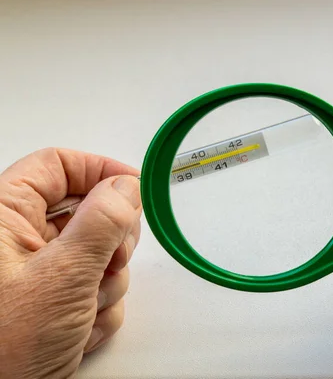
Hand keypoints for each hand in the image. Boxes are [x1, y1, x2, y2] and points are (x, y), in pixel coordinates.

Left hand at [0, 148, 140, 377]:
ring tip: (84, 309)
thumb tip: (126, 187)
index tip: (136, 186)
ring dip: (106, 283)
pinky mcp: (56, 299)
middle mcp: (19, 240)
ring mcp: (40, 272)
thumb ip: (101, 224)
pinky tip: (79, 328)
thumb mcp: (62, 278)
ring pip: (100, 253)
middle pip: (88, 211)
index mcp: (3, 217)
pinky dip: (100, 308)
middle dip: (111, 241)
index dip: (100, 170)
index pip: (58, 166)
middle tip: (110, 260)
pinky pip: (99, 286)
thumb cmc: (2, 349)